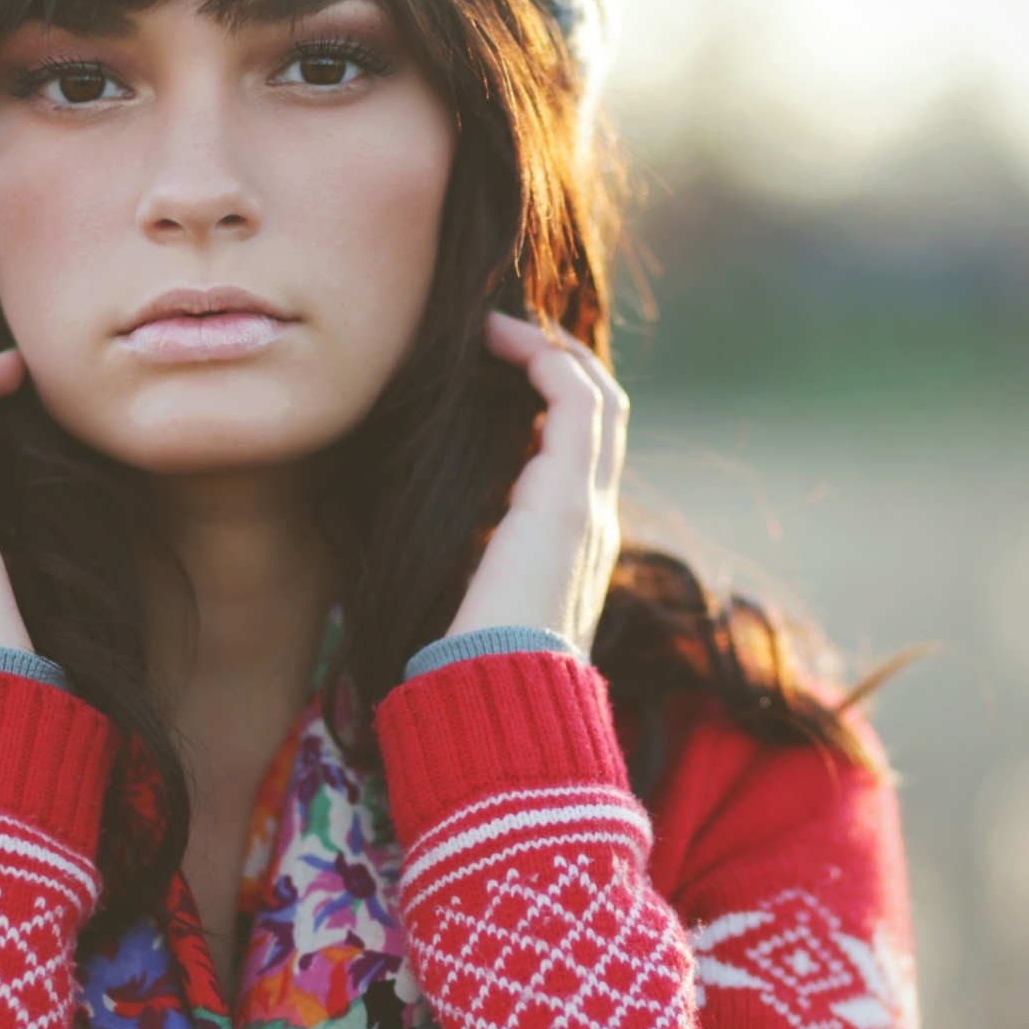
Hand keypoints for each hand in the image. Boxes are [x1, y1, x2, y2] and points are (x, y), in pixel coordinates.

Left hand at [447, 312, 627, 655]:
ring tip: (496, 326)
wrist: (500, 702)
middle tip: (502, 333)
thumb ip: (466, 570)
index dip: (552, 401)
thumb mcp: (471, 605)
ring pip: (597, 396)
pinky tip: (495, 339)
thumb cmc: (473, 668)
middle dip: (559, 362)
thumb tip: (425, 555)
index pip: (583, 453)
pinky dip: (542, 356)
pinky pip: (574, 399)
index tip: (497, 372)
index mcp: (575, 547)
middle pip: (603, 413)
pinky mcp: (566, 498)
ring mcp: (589, 506)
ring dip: (549, 348)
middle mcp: (595, 519)